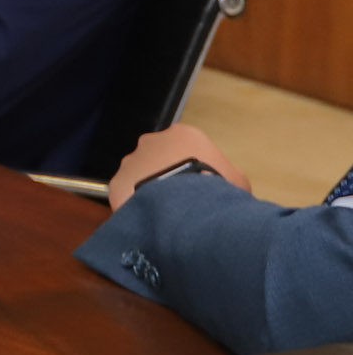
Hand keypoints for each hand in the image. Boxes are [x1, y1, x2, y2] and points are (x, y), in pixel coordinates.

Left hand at [106, 125, 251, 210]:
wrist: (184, 204)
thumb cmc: (215, 186)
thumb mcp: (237, 182)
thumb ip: (230, 178)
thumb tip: (229, 189)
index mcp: (183, 134)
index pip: (185, 147)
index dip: (192, 167)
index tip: (198, 186)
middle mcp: (151, 142)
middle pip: (159, 158)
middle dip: (167, 174)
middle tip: (180, 199)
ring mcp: (130, 161)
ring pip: (138, 175)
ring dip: (148, 188)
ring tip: (164, 212)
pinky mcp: (116, 183)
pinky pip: (125, 194)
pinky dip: (134, 205)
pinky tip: (149, 219)